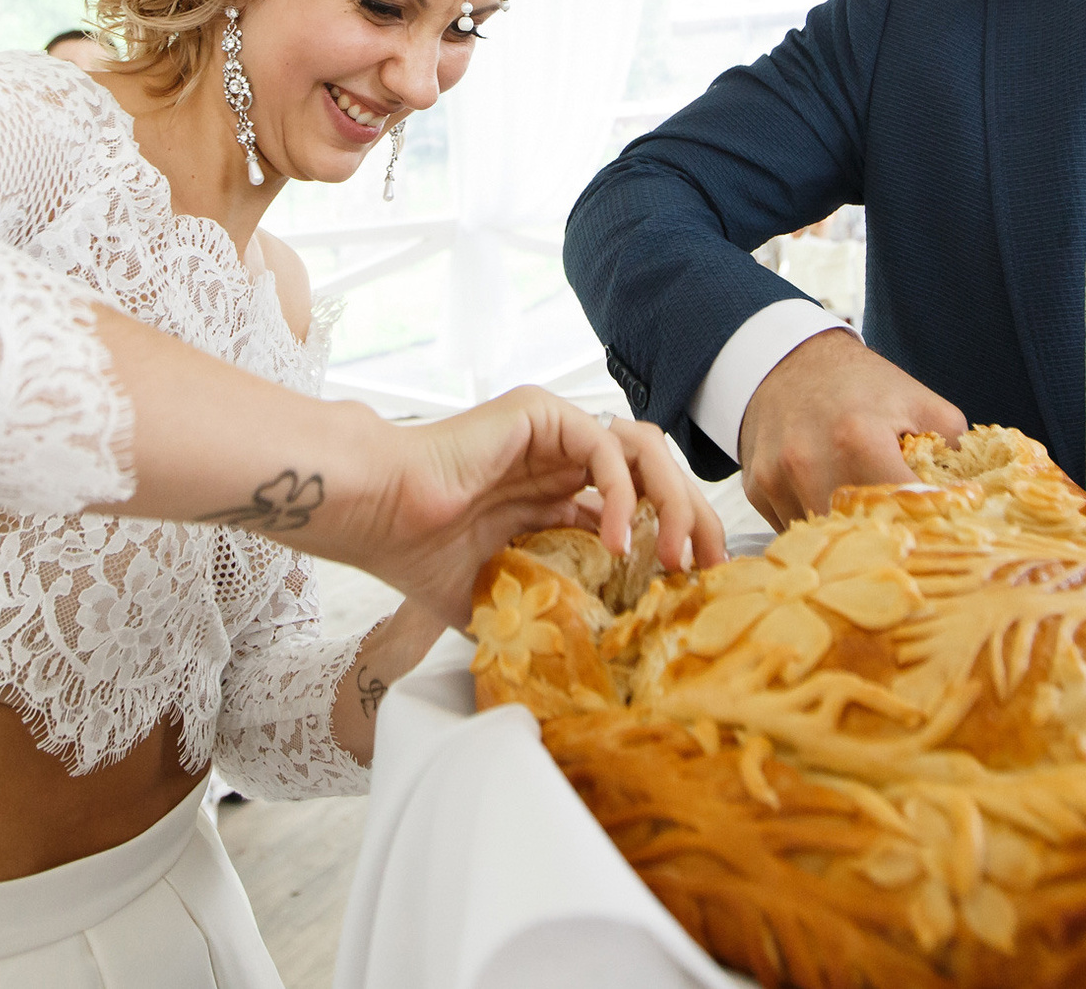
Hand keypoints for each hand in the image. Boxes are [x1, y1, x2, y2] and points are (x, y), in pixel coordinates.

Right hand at [325, 387, 727, 626]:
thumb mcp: (502, 601)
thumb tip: (584, 669)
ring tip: (674, 555)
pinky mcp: (542, 415)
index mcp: (556, 499)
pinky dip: (625, 493)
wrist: (378, 518)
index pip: (640, 509)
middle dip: (693, 520)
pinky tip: (620, 541)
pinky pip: (607, 446)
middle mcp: (562, 461)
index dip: (675, 544)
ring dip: (673, 501)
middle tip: (707, 569)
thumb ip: (546, 616)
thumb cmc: (421, 557)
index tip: (694, 589)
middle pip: (657, 476)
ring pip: (645, 451)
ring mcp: (554, 434)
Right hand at [739, 329, 964, 527]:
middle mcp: (809, 462)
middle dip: (883, 540)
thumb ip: (954, 451)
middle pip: (857, 536)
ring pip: (821, 539)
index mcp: (858, 439)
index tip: (938, 535)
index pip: (898, 512)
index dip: (923, 529)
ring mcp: (776, 478)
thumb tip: (978, 501)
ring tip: (864, 518)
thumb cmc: (861, 385)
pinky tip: (828, 502)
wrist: (787, 360)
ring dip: (845, 537)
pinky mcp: (755, 488)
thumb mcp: (920, 403)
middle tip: (905, 538)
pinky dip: (814, 526)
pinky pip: (791, 528)